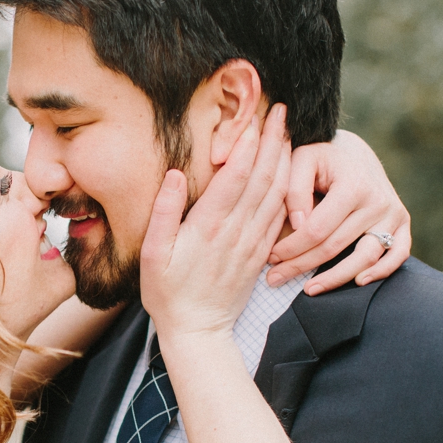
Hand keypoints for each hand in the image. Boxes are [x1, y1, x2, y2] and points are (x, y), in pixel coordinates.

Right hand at [140, 104, 290, 338]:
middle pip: (262, 177)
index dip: (248, 143)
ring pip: (276, 193)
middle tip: (279, 111)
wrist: (198, 331)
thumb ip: (164, 212)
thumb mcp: (152, 254)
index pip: (235, 175)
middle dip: (272, 141)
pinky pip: (280, 215)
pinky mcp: (261, 253)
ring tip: (288, 132)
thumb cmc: (167, 293)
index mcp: (208, 226)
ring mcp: (253, 243)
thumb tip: (174, 174)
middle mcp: (236, 231)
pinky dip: (287, 188)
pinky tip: (289, 171)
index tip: (255, 116)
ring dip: (284, 160)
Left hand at [266, 129, 410, 294]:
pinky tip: (358, 282)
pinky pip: (398, 256)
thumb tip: (298, 226)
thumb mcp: (302, 159)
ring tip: (308, 290)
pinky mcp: (403, 224)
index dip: (291, 248)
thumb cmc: (322, 158)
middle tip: (274, 279)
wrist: (356, 152)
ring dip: (335, 278)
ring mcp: (394, 214)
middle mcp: (378, 201)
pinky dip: (381, 272)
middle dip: (301, 266)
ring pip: (365, 257)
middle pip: (335, 246)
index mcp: (353, 185)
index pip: (317, 229)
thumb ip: (295, 189)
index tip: (269, 258)